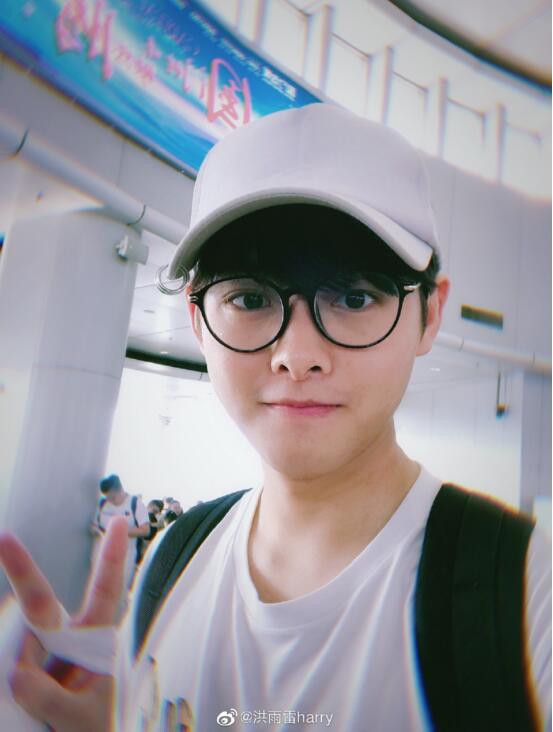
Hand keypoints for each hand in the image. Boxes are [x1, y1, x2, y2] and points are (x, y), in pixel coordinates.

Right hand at [0, 517, 127, 730]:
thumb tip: (17, 672)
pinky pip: (7, 662)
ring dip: (18, 674)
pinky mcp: (14, 667)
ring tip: (35, 709)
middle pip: (39, 603)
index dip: (113, 558)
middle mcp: (63, 637)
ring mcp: (34, 651)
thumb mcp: (77, 718)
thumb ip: (51, 697)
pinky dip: (10, 678)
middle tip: (3, 539)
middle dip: (21, 569)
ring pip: (17, 644)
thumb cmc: (87, 730)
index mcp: (93, 640)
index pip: (107, 592)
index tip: (120, 523)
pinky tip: (15, 687)